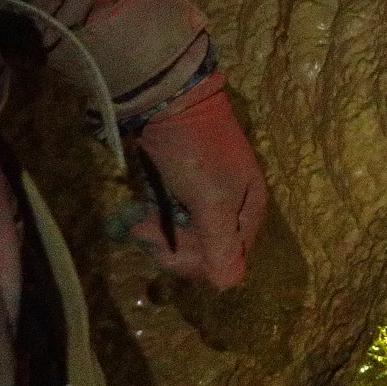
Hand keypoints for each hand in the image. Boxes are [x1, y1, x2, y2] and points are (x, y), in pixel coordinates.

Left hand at [132, 85, 266, 289]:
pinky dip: (156, 224)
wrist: (169, 99)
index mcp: (248, 212)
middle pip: (207, 253)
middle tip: (142, 229)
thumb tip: (228, 286)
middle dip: (173, 249)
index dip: (195, 261)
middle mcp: (232, 210)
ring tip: (138, 220)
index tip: (163, 246)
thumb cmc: (194, 149)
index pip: (228, 260)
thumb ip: (219, 242)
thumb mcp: (209, 197)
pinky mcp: (183, 192)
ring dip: (160, 238)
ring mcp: (207, 201)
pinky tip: (141, 214)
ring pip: (187, 241)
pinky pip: (174, 224)